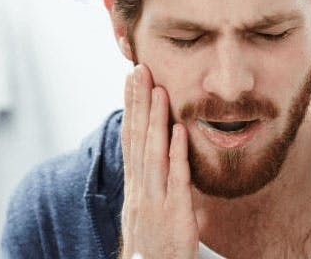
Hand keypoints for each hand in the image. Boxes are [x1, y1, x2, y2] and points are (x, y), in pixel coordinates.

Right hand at [120, 65, 198, 258]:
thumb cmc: (155, 243)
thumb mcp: (148, 207)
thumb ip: (154, 180)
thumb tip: (162, 151)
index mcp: (135, 185)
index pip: (130, 138)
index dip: (130, 107)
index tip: (131, 78)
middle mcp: (140, 189)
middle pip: (137, 138)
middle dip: (138, 103)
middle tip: (140, 70)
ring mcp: (155, 201)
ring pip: (153, 154)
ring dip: (155, 120)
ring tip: (159, 90)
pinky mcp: (175, 215)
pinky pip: (176, 180)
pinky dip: (177, 154)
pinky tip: (180, 131)